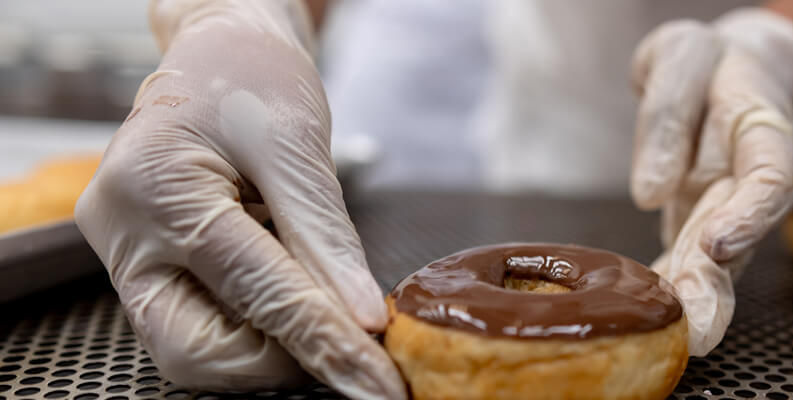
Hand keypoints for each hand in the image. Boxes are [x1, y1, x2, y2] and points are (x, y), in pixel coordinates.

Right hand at [75, 1, 406, 397]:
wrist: (220, 49)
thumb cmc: (252, 76)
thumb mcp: (298, 145)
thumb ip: (326, 238)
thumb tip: (362, 320)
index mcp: (153, 189)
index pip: (250, 289)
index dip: (322, 339)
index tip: (376, 379)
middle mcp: (122, 234)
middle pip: (196, 348)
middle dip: (280, 358)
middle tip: (351, 344)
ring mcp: (127, 255)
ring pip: (195, 348)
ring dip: (271, 345)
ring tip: (324, 302)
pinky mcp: (148, 268)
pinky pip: (200, 323)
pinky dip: (257, 324)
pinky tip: (295, 291)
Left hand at [632, 8, 792, 354]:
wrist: (722, 67)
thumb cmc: (709, 60)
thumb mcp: (683, 55)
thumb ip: (669, 113)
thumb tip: (650, 192)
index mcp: (766, 134)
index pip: (769, 181)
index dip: (748, 217)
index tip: (717, 243)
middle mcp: (751, 184)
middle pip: (742, 240)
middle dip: (719, 288)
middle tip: (698, 330)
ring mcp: (724, 209)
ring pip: (714, 263)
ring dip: (694, 302)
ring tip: (679, 340)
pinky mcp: (696, 223)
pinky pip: (683, 259)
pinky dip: (666, 289)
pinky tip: (648, 319)